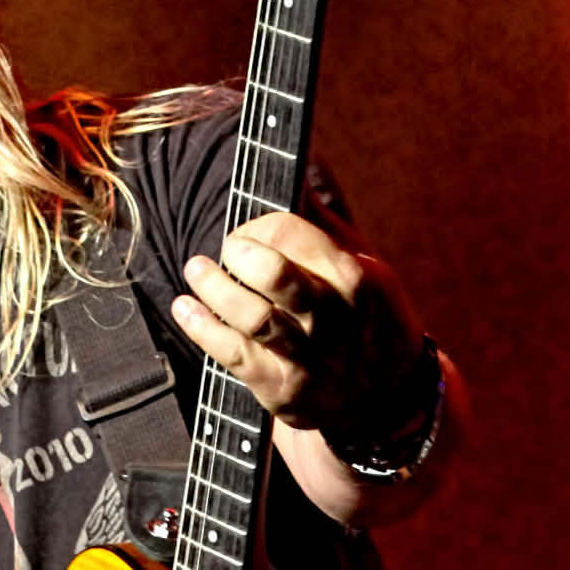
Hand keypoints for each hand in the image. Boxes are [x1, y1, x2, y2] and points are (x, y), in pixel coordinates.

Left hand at [171, 211, 424, 432]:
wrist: (383, 398)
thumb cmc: (363, 316)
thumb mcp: (362, 265)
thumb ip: (321, 223)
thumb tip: (294, 171)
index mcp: (352, 276)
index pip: (291, 232)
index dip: (259, 226)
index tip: (249, 233)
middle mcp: (332, 317)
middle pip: (275, 274)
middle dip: (240, 251)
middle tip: (230, 250)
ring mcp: (307, 356)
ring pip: (250, 317)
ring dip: (213, 287)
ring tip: (196, 269)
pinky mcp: (281, 388)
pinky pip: (231, 354)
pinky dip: (200, 327)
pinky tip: (186, 308)